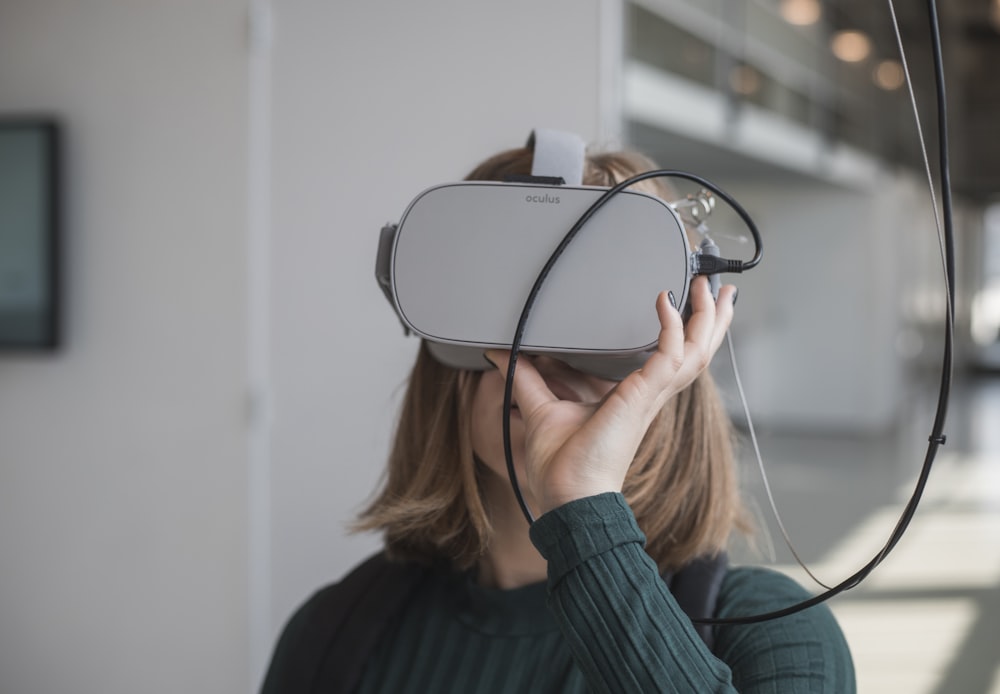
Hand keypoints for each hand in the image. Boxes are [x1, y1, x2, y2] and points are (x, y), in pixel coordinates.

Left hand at [486, 277, 735, 515]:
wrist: (568, 497)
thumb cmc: (562, 467)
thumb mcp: (541, 408)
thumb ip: (525, 377)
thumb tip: (500, 354)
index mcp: (636, 397)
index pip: (674, 358)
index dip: (688, 331)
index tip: (688, 302)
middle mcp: (650, 395)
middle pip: (697, 351)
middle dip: (712, 318)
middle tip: (719, 288)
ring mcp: (650, 396)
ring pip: (696, 351)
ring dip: (707, 318)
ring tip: (712, 288)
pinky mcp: (642, 397)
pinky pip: (668, 355)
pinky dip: (670, 327)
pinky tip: (664, 302)